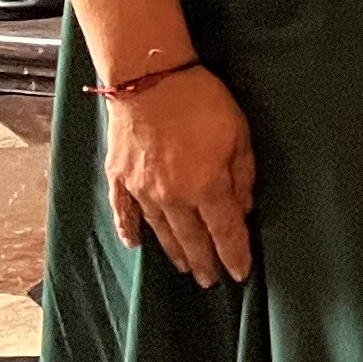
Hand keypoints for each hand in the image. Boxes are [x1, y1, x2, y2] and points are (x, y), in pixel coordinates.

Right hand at [100, 65, 256, 286]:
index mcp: (206, 187)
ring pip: (160, 231)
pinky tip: (135, 245)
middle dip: (205, 262)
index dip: (234, 255)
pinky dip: (129, 231)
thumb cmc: (202, 102)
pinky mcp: (119, 178)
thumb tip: (243, 208)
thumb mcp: (239, 135)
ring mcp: (141, 190)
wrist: (150, 80)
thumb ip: (242, 176)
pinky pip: (123, 213)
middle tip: (212, 281)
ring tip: (185, 267)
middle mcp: (172, 197)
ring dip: (174, 252)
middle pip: (192, 239)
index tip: (241, 274)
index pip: (225, 232)